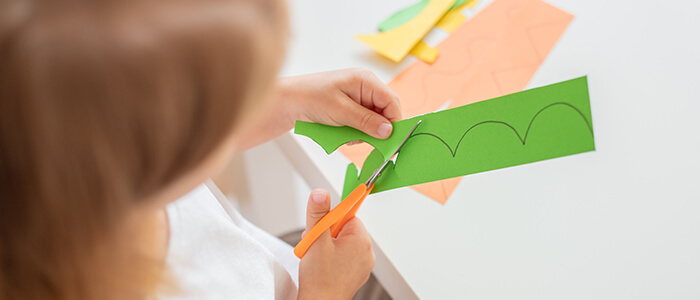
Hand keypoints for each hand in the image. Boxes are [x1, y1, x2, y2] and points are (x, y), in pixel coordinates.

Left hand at [280, 68, 401, 138]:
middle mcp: (366, 87)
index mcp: (366, 80)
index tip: (391, 140)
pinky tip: (343, 133)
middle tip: (364, 140)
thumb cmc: (310, 97)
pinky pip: (363, 123)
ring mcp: (359, 98)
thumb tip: (388, 131)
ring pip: (375, 120)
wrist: (289, 101)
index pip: (392, 102)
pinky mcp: (352, 108)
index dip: (394, 122)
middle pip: (385, 112)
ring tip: (347, 136)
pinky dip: (356, 132)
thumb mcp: (340, 111)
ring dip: (364, 132)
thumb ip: (365, 121)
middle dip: (377, 129)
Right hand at [297, 189, 374, 299]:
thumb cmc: (320, 278)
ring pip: (343, 244)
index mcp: (360, 240)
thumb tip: (320, 194)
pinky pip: (344, 258)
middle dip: (327, 233)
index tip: (322, 222)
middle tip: (315, 243)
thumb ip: (318, 213)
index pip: (349, 215)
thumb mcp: (316, 239)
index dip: (331, 218)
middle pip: (344, 229)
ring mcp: (362, 265)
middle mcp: (366, 252)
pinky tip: (321, 266)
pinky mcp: (355, 275)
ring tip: (316, 257)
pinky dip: (331, 258)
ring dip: (327, 246)